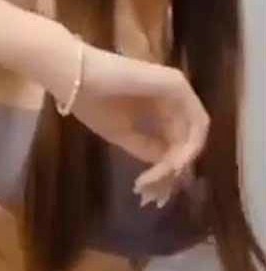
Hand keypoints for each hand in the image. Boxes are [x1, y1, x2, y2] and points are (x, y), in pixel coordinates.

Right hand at [71, 44, 208, 206]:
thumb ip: (147, 148)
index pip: (176, 140)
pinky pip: (195, 122)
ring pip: (194, 133)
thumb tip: (169, 167)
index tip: (146, 187)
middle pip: (187, 138)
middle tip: (154, 192)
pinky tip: (168, 165)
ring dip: (179, 161)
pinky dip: (186, 147)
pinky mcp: (177, 85)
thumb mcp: (122, 134)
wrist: (75, 78)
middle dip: (174, 169)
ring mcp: (178, 89)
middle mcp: (174, 96)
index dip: (166, 167)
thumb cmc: (91, 102)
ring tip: (157, 181)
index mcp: (159, 105)